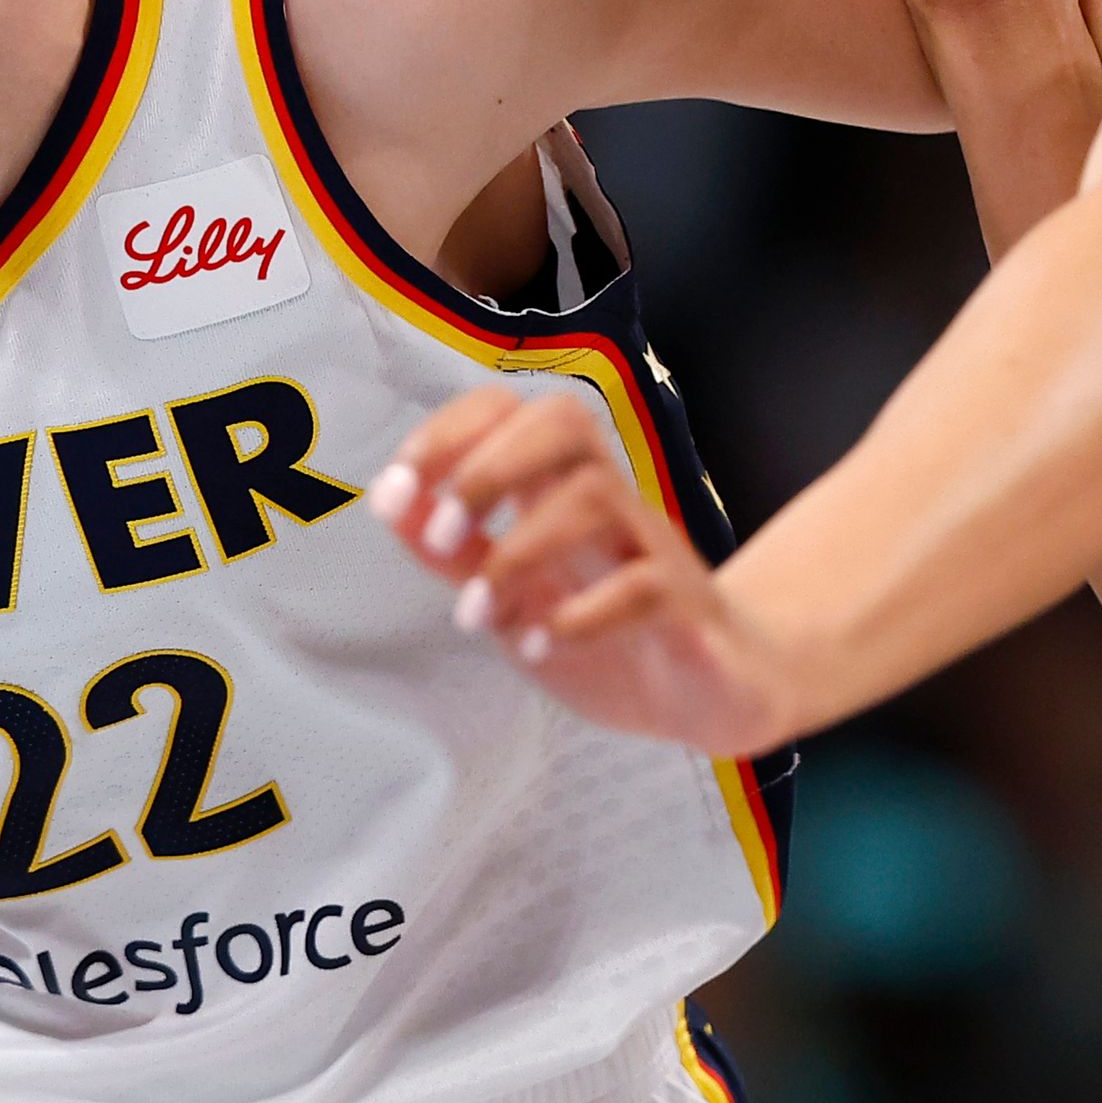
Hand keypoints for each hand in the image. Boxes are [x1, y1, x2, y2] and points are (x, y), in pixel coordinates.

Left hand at [371, 386, 799, 760]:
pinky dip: (580, 617)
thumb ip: (455, 552)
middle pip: (564, 422)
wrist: (714, 691)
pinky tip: (540, 645)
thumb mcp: (512, 592)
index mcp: (559, 487)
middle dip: (489, 467)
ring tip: (478, 612)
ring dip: (521, 550)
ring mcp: (651, 548)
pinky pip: (643, 587)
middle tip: (446, 536)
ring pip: (597, 497)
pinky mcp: (685, 607)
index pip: (511, 411)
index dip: (449, 432)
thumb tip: (387, 500)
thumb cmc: (609, 630)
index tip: (397, 489)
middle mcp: (608, 501)